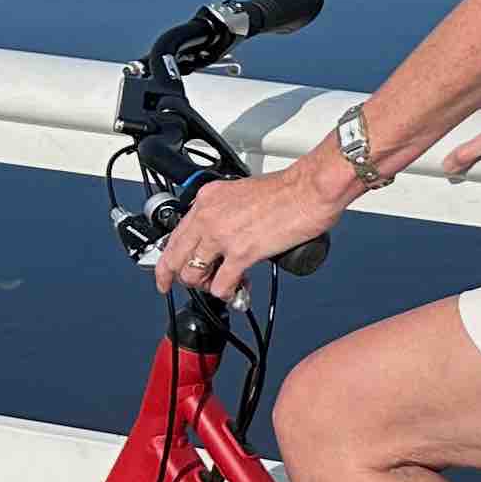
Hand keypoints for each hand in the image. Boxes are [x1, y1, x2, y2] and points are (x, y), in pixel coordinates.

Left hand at [151, 158, 347, 299]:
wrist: (311, 189)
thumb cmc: (291, 188)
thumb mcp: (243, 191)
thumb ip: (228, 211)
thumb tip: (228, 232)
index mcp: (208, 199)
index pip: (176, 235)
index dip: (168, 260)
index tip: (168, 273)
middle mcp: (209, 216)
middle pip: (175, 257)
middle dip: (177, 278)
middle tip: (189, 286)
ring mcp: (222, 235)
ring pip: (192, 275)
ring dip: (206, 285)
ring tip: (223, 284)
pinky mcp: (241, 253)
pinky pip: (220, 285)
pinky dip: (227, 293)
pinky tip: (238, 289)